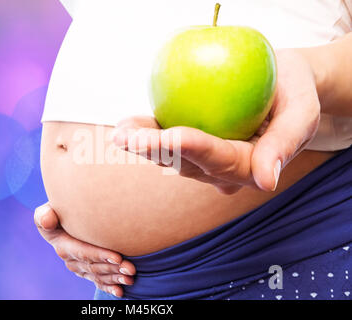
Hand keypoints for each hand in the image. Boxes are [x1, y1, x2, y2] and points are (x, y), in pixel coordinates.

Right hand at [34, 203, 135, 296]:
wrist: (64, 216)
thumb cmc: (58, 209)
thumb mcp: (46, 211)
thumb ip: (44, 215)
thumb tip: (47, 221)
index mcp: (62, 244)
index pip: (82, 252)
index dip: (99, 255)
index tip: (117, 256)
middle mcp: (70, 259)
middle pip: (94, 266)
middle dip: (113, 268)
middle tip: (131, 268)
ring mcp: (79, 266)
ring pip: (99, 275)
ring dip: (115, 278)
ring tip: (130, 277)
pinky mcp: (87, 270)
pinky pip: (98, 281)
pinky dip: (110, 287)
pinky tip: (120, 291)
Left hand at [112, 49, 319, 193]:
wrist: (280, 85)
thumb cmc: (295, 92)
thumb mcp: (302, 112)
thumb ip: (286, 144)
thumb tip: (267, 183)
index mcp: (251, 166)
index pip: (220, 159)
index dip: (195, 148)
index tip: (172, 136)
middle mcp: (222, 170)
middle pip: (187, 163)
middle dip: (156, 151)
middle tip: (130, 139)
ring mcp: (204, 160)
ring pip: (170, 157)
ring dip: (143, 146)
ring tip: (121, 133)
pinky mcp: (190, 144)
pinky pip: (165, 143)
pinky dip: (145, 135)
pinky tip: (125, 127)